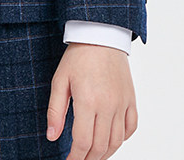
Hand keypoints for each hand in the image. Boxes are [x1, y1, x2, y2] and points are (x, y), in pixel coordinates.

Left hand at [47, 43, 137, 159]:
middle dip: (88, 159)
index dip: (75, 158)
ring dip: (105, 154)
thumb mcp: (60, 80)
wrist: (101, 35)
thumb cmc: (78, 56)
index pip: (83, 142)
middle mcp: (108, 106)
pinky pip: (131, 128)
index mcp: (88, 101)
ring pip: (117, 141)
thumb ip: (55, 111)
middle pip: (100, 146)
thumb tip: (52, 136)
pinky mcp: (131, 100)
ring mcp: (122, 104)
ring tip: (93, 156)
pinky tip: (111, 141)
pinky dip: (122, 140)